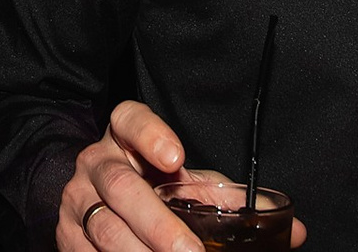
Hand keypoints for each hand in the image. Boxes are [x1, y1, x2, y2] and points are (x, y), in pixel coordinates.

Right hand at [58, 100, 305, 249]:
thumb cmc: (150, 187)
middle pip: (121, 187)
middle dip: (159, 225)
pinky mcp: (65, 238)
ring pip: (104, 228)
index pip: (130, 119)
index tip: (177, 158)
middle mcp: (95, 163)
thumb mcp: (186, 183)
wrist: (91, 201)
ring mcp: (75, 201)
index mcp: (124, 137)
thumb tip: (292, 229)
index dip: (151, 135)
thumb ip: (229, 199)